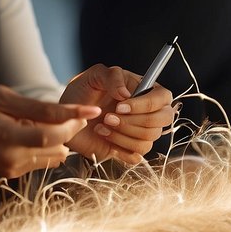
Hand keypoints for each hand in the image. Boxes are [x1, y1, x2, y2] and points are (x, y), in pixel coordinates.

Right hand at [0, 85, 97, 177]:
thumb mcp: (0, 97)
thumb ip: (35, 108)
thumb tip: (69, 111)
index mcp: (6, 138)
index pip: (52, 135)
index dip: (73, 122)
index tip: (91, 111)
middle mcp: (11, 159)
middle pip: (56, 147)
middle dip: (69, 129)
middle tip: (74, 112)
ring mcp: (11, 169)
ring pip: (53, 156)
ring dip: (57, 139)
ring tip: (43, 120)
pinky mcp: (12, 173)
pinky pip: (41, 160)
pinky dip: (45, 146)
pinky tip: (31, 131)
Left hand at [61, 64, 175, 163]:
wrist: (68, 116)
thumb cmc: (83, 91)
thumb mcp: (95, 75)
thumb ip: (113, 76)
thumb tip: (127, 94)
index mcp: (145, 90)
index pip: (162, 97)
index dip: (145, 104)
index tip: (120, 106)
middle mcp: (147, 112)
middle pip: (162, 120)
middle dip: (134, 121)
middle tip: (108, 117)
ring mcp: (140, 132)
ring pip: (148, 139)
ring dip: (122, 134)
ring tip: (101, 126)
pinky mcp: (129, 149)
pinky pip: (137, 155)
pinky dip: (119, 148)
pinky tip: (104, 137)